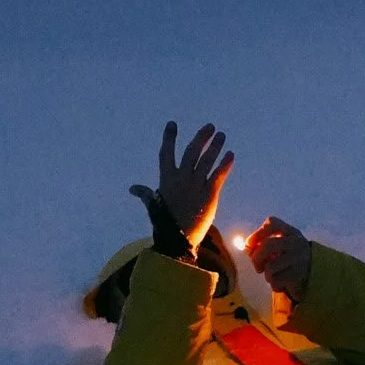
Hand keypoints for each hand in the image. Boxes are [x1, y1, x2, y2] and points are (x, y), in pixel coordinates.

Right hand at [134, 120, 232, 250]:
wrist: (178, 239)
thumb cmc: (164, 223)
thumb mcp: (153, 205)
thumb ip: (145, 193)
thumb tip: (133, 188)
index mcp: (166, 180)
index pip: (166, 154)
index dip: (169, 139)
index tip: (172, 124)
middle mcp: (181, 179)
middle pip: (192, 153)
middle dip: (201, 138)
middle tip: (210, 126)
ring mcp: (196, 186)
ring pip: (207, 161)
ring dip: (215, 147)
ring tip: (222, 135)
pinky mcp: (209, 195)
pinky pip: (218, 175)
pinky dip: (225, 164)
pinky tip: (230, 155)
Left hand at [246, 216, 312, 301]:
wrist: (315, 274)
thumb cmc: (289, 259)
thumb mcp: (279, 247)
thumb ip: (261, 246)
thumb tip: (246, 248)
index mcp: (290, 232)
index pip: (272, 223)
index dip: (257, 234)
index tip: (249, 244)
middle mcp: (296, 242)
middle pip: (268, 245)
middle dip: (257, 258)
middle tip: (258, 267)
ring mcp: (299, 259)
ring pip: (270, 267)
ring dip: (267, 275)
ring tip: (273, 276)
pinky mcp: (298, 276)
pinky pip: (276, 281)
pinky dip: (274, 285)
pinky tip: (282, 283)